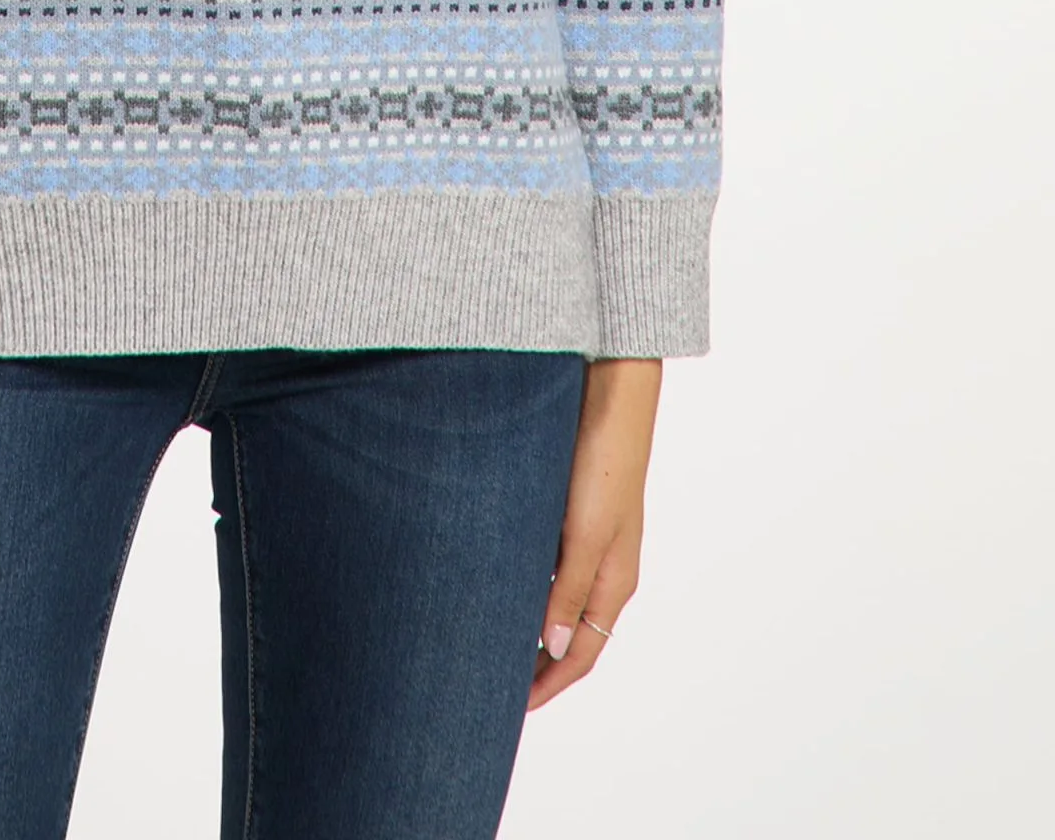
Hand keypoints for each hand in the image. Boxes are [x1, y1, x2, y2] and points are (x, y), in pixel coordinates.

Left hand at [527, 356, 661, 711]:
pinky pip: (547, 564)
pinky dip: (526, 585)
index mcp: (613, 580)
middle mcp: (603, 566)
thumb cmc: (604, 459)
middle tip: (495, 685)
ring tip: (489, 641)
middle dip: (537, 664)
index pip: (580, 652)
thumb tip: (550, 645)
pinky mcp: (570, 509)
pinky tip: (497, 581)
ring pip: (556, 598)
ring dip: (528, 624)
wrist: (609, 393)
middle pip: (570, 632)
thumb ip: (570, 589)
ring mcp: (588, 538)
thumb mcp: (587, 532)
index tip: (513, 709)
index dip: (549, 684)